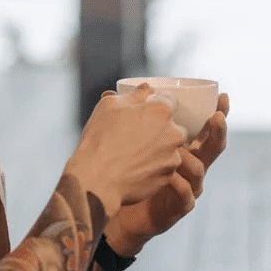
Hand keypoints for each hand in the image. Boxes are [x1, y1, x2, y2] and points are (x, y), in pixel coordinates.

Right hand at [63, 84, 186, 216]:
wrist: (97, 181)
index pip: (169, 100)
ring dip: (158, 148)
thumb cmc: (100, 141)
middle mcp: (173, 133)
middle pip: (173, 125)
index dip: (156, 105)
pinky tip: (135, 168)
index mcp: (161, 111)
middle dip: (159, 128)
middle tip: (136, 135)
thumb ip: (134, 94)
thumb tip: (147, 89)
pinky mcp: (168, 176)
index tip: (143, 113)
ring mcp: (173, 157)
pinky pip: (165, 167)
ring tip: (133, 154)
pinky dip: (155, 166)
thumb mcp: (109, 106)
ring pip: (170, 147)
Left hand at [104, 93, 229, 255]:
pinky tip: (170, 177)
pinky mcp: (181, 206)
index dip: (218, 111)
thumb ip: (125, 120)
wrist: (118, 207)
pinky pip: (186, 193)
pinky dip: (179, 183)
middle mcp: (191, 164)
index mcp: (183, 146)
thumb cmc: (127, 172)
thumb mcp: (128, 143)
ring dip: (191, 157)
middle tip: (216, 116)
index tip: (222, 96)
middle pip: (213, 145)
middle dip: (218, 129)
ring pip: (201, 168)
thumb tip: (110, 92)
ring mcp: (189, 185)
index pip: (206, 127)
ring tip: (179, 149)